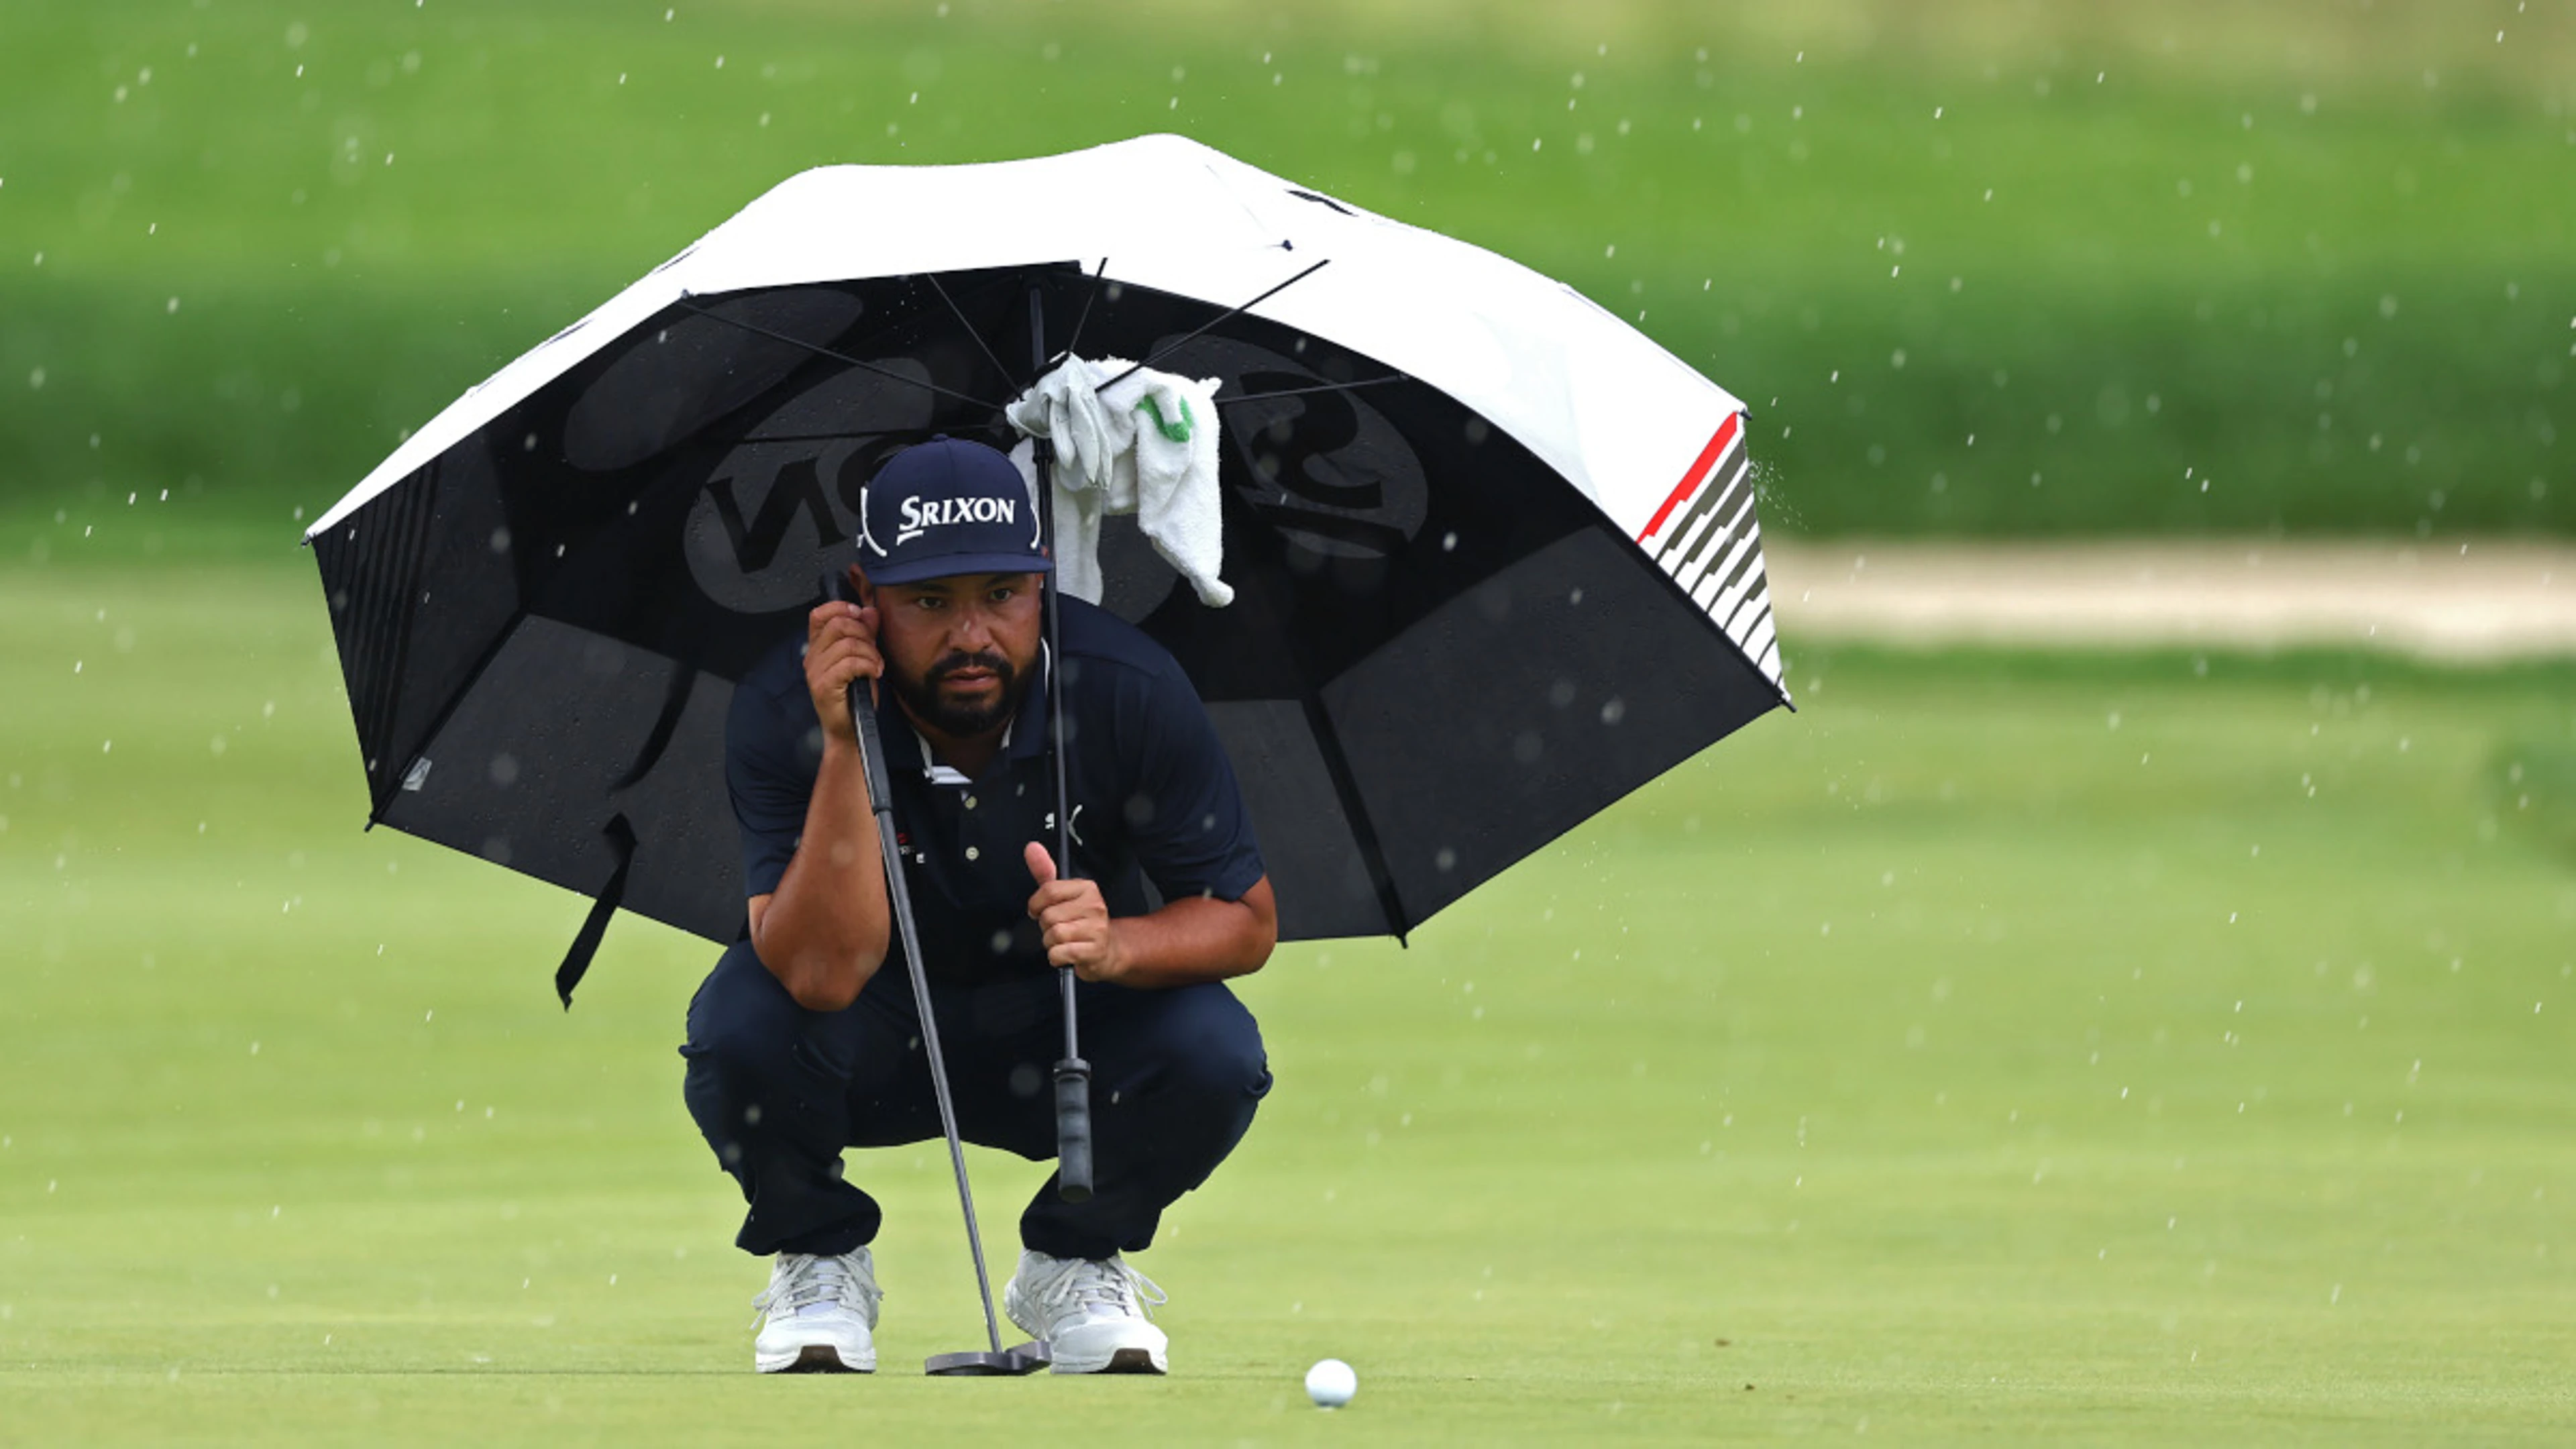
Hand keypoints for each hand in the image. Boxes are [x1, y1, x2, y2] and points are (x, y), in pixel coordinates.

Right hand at [805, 578, 880, 741]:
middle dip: (864, 633)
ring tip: (876, 666)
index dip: (841, 608)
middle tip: (874, 650)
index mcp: (817, 647)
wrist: (850, 730)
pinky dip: (868, 665)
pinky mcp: (824, 686)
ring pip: (847, 644)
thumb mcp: (863, 658)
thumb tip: (870, 610)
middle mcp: (812, 657)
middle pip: (838, 625)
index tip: (860, 615)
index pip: (819, 614)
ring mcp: (815, 672)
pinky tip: (874, 673)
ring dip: (870, 652)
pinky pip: (850, 663)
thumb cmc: (855, 696)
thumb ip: (865, 633)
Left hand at [1025, 842, 1125, 982]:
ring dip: (1051, 943)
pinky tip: (1067, 954)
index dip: (1036, 904)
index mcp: (1087, 888)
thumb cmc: (1079, 922)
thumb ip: (1045, 871)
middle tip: (1059, 928)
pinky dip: (1056, 957)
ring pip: (1053, 935)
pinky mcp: (1095, 950)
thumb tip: (1031, 847)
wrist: (1106, 950)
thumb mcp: (1062, 894)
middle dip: (1046, 927)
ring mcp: (1097, 928)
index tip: (1038, 911)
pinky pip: (1059, 953)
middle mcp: (1095, 905)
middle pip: (1049, 916)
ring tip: (1064, 942)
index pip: (1049, 890)